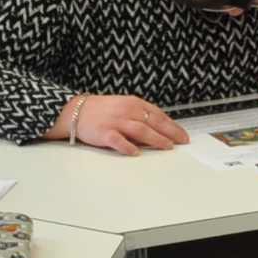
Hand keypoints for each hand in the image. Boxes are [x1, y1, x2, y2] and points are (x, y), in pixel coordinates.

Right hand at [60, 94, 188, 156]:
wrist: (75, 111)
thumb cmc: (102, 111)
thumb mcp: (123, 106)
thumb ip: (140, 116)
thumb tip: (158, 130)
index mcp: (134, 104)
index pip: (158, 115)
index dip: (172, 125)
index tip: (182, 135)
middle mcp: (127, 111)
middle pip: (153, 122)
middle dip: (170, 133)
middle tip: (182, 142)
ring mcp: (116, 122)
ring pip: (141, 130)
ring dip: (156, 139)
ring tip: (167, 147)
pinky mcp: (104, 133)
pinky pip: (118, 141)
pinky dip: (128, 147)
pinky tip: (136, 153)